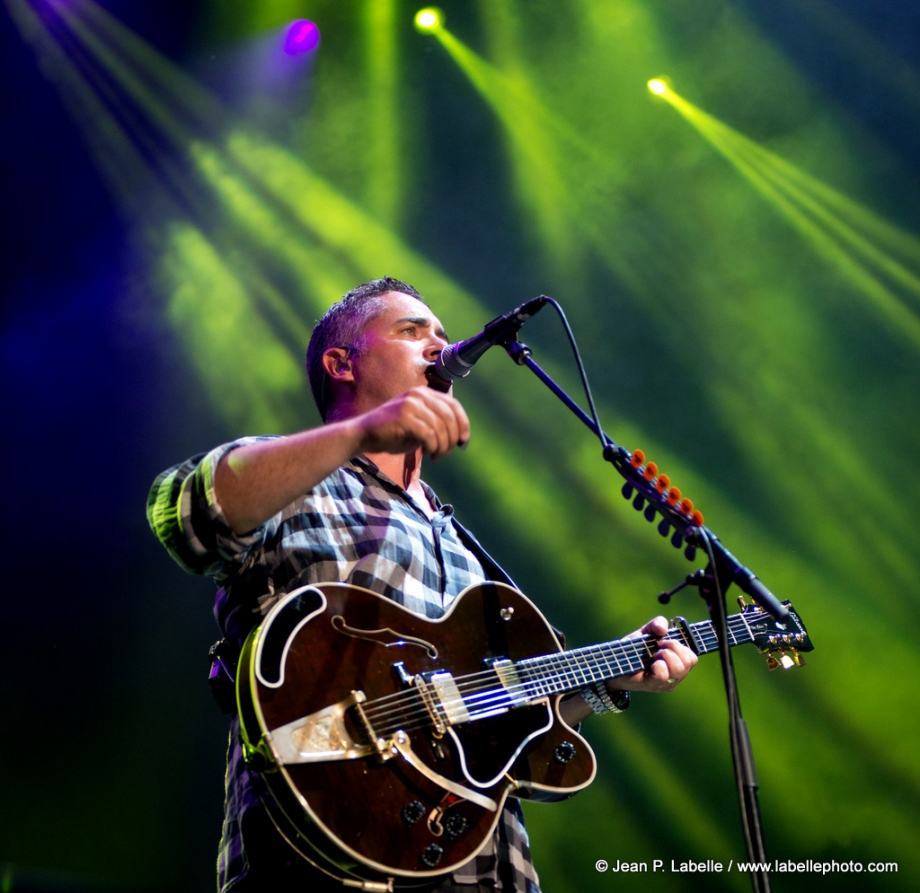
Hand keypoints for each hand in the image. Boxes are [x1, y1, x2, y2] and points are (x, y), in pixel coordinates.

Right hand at [355, 386, 469, 460]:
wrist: (363, 435)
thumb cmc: (393, 433)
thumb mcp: (419, 424)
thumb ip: (438, 424)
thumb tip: (460, 436)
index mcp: (425, 393)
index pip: (454, 406)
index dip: (464, 425)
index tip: (463, 443)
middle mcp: (419, 394)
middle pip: (450, 417)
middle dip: (453, 439)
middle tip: (446, 453)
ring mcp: (411, 404)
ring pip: (441, 427)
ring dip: (442, 446)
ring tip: (436, 456)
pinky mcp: (405, 417)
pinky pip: (429, 435)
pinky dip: (433, 447)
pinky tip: (428, 454)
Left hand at [607, 616, 697, 693]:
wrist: (614, 663)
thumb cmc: (633, 649)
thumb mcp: (646, 632)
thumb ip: (656, 624)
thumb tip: (663, 629)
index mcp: (677, 662)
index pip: (692, 657)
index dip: (680, 646)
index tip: (663, 641)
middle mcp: (675, 675)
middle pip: (689, 661)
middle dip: (673, 647)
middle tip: (657, 648)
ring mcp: (666, 682)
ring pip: (679, 669)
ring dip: (666, 656)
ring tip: (653, 656)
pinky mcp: (653, 685)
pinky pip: (663, 676)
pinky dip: (658, 666)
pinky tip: (650, 665)